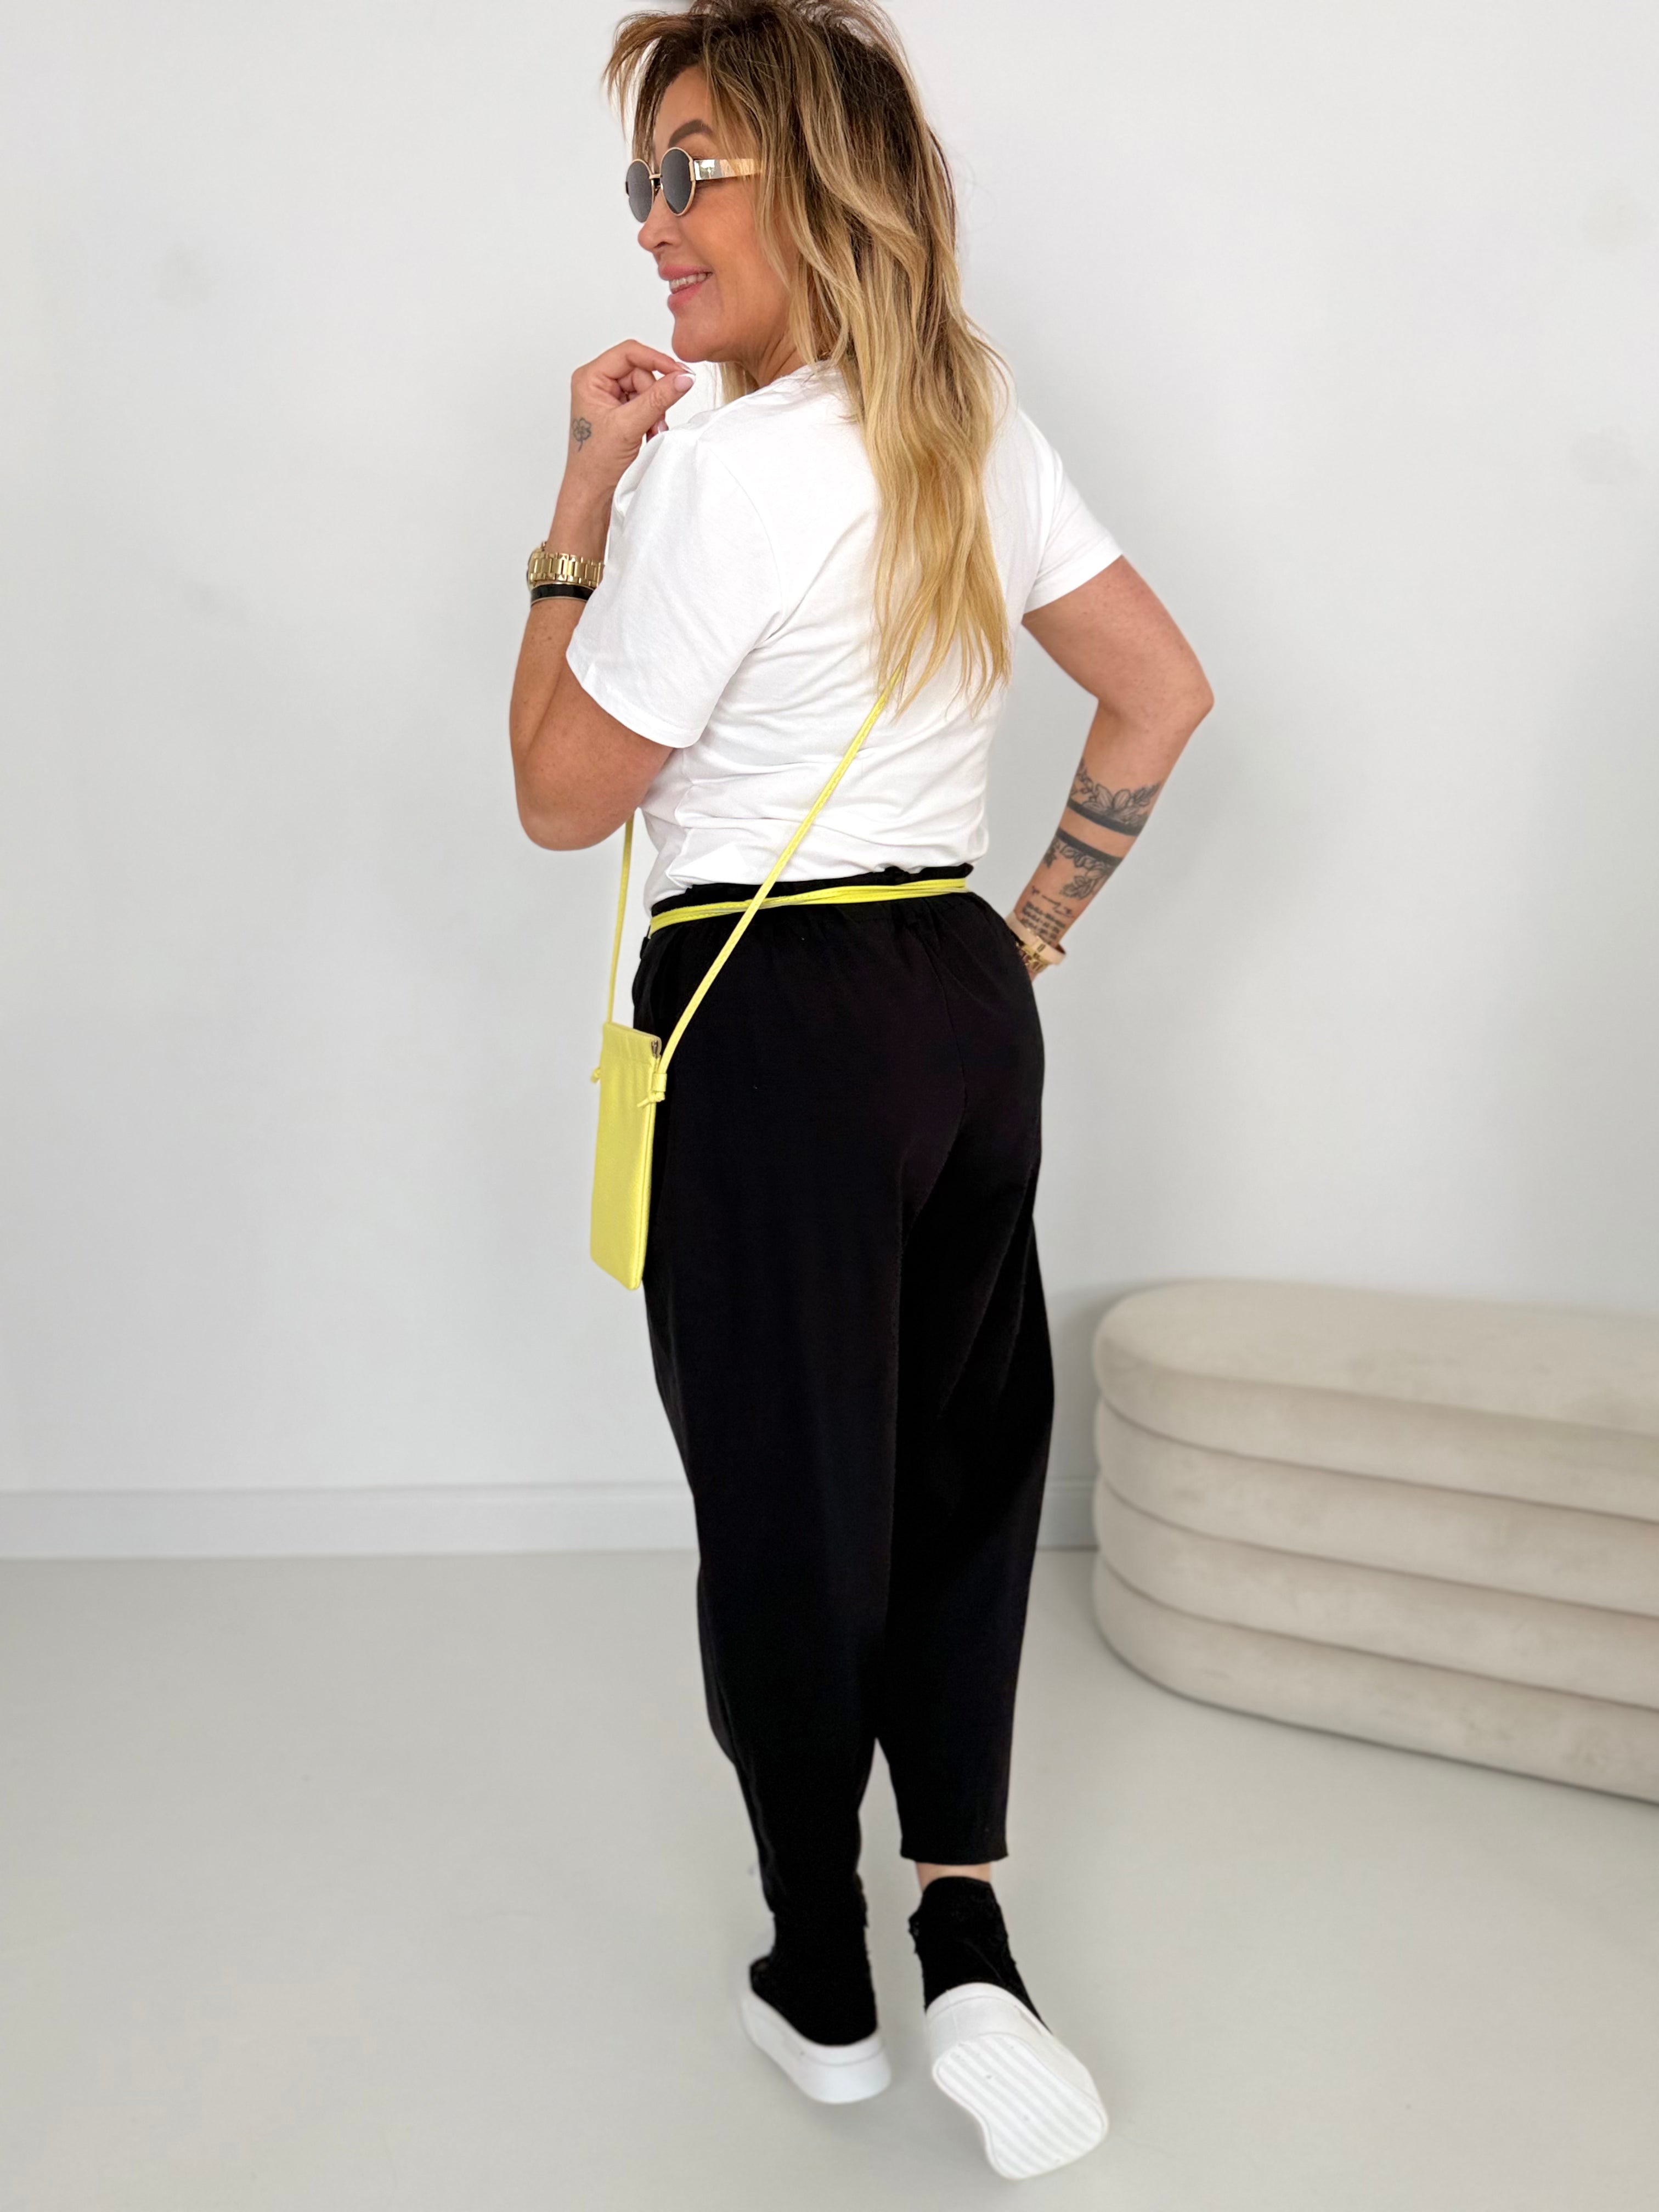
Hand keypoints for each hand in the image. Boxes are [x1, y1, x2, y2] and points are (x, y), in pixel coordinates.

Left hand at [558, 340, 694, 513]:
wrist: (592, 495)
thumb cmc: (595, 464)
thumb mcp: (629, 426)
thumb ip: (658, 398)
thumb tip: (683, 378)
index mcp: (589, 379)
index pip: (629, 353)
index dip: (657, 360)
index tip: (680, 373)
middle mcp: (597, 384)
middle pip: (641, 371)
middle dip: (654, 395)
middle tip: (657, 420)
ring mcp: (609, 399)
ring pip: (646, 389)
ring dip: (655, 410)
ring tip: (651, 432)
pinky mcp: (619, 413)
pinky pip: (646, 404)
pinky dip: (653, 419)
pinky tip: (649, 435)